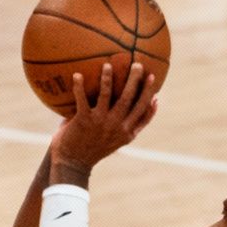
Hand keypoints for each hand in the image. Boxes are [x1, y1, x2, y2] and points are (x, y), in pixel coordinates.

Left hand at [48, 62, 159, 185]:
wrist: (73, 163)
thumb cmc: (94, 148)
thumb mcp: (117, 140)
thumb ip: (126, 126)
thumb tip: (136, 108)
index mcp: (127, 131)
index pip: (143, 110)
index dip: (149, 94)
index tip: (153, 78)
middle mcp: (117, 126)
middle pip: (130, 99)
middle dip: (136, 80)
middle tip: (137, 64)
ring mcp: (101, 123)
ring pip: (108, 95)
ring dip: (109, 78)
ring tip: (108, 64)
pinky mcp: (83, 121)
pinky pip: (82, 99)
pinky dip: (79, 87)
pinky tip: (77, 74)